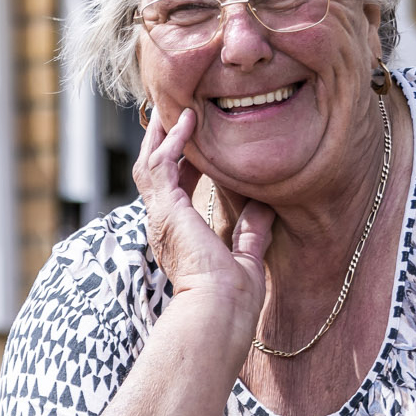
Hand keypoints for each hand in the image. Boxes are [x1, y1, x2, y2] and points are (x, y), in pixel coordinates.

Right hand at [132, 107, 270, 311]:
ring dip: (161, 135)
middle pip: (153, 172)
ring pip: (150, 163)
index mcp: (178, 235)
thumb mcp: (246, 256)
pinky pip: (161, 165)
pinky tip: (188, 121)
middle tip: (173, 114)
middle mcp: (163, 224)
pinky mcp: (165, 209)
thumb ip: (253, 230)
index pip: (174, 191)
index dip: (183, 164)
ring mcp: (160, 216)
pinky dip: (173, 141)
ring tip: (175, 107)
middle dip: (162, 142)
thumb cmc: (233, 297)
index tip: (197, 143)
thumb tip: (265, 205)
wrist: (219, 308)